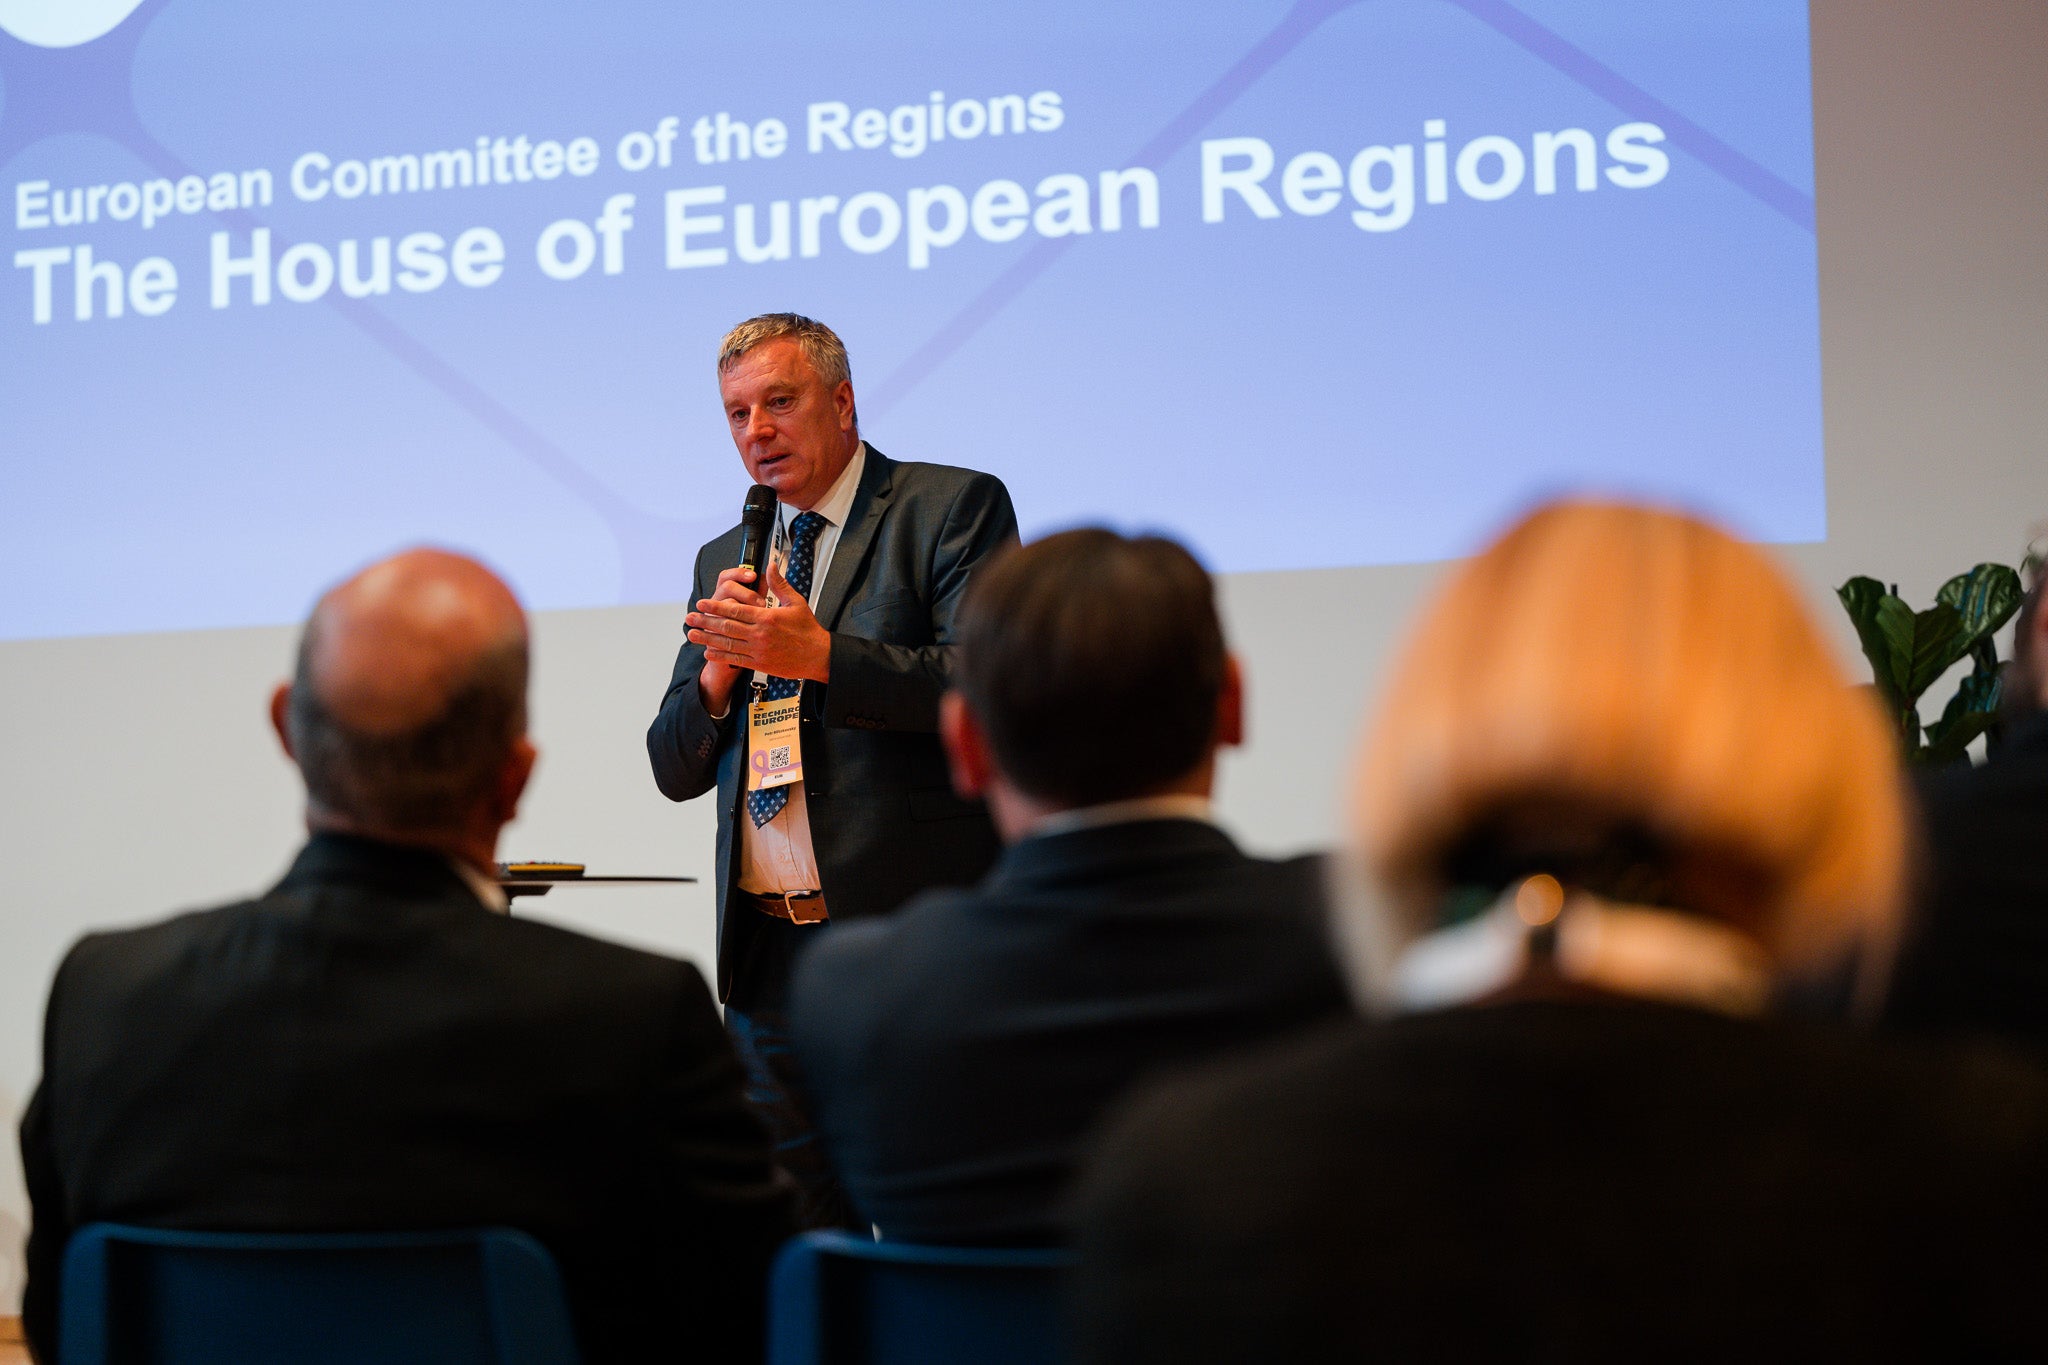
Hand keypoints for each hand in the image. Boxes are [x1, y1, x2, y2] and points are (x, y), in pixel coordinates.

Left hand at [688, 559, 832, 688]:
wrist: (818, 656)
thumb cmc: (808, 630)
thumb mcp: (796, 602)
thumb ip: (779, 584)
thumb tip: (770, 566)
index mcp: (767, 617)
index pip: (735, 609)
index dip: (715, 606)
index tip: (702, 603)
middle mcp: (760, 634)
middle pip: (726, 626)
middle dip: (705, 621)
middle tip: (690, 617)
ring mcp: (758, 650)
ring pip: (727, 643)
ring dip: (707, 638)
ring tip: (692, 634)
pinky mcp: (759, 664)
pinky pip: (735, 659)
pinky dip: (720, 656)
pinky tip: (708, 652)